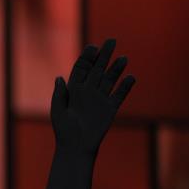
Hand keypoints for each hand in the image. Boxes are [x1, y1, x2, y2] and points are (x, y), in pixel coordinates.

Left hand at [50, 38, 135, 155]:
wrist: (75, 146)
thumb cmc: (63, 130)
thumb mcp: (57, 110)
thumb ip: (59, 94)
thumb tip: (59, 78)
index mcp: (74, 90)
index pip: (81, 69)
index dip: (87, 57)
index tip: (93, 47)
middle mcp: (88, 92)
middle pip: (97, 69)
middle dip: (104, 55)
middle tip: (111, 41)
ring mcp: (100, 99)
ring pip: (109, 80)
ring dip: (116, 69)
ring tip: (123, 58)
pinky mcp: (110, 109)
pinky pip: (119, 95)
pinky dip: (125, 87)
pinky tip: (131, 77)